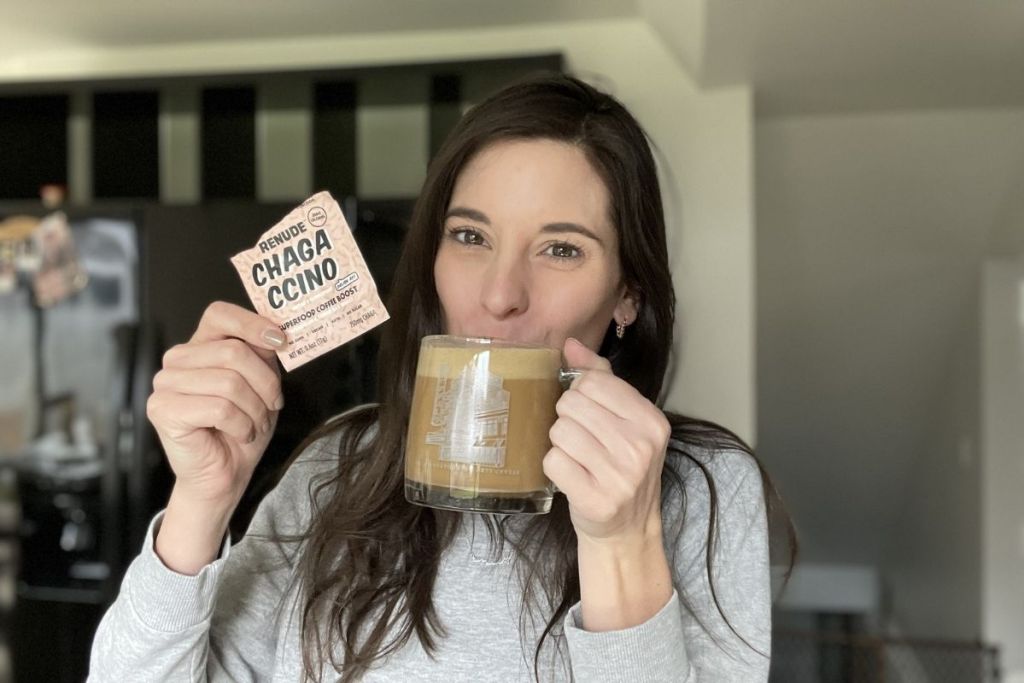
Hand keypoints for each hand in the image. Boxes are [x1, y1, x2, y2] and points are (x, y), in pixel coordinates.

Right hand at [146, 301, 285, 509]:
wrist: (226, 472)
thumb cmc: (242, 428)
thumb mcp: (262, 384)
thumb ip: (263, 354)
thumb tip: (277, 332)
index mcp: (200, 345)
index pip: (220, 314)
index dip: (252, 323)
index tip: (280, 341)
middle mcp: (177, 359)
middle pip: (234, 352)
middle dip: (265, 384)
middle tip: (272, 405)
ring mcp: (165, 383)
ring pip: (229, 382)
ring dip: (255, 409)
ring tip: (254, 423)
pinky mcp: (163, 410)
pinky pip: (219, 409)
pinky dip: (241, 424)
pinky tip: (239, 433)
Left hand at [543, 338, 670, 544]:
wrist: (627, 530)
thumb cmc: (621, 468)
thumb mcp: (624, 421)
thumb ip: (599, 377)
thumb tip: (571, 344)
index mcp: (651, 420)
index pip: (593, 382)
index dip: (579, 395)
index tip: (590, 415)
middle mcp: (641, 446)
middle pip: (571, 405)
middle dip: (567, 420)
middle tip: (582, 441)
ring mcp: (620, 476)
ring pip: (559, 432)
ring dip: (560, 444)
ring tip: (578, 459)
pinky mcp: (595, 499)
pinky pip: (552, 461)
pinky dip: (554, 467)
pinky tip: (571, 476)